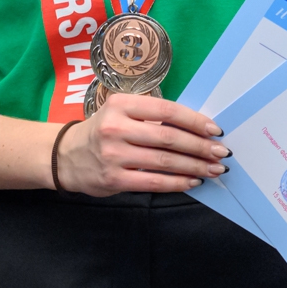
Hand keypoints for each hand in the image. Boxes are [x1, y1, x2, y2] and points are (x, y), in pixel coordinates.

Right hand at [54, 93, 229, 195]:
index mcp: (121, 105)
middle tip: (221, 152)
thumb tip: (194, 128)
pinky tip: (192, 182)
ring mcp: (114, 154)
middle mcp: (116, 127)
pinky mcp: (114, 179)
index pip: (166, 110)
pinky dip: (176, 183)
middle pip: (168, 137)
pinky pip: (153, 182)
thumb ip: (150, 115)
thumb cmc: (102, 131)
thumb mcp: (120, 112)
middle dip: (200, 146)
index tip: (215, 129)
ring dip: (194, 166)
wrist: (65, 156)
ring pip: (164, 161)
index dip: (194, 120)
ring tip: (213, 169)